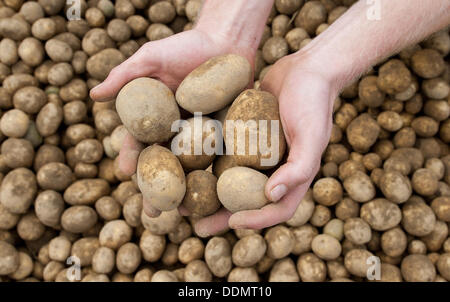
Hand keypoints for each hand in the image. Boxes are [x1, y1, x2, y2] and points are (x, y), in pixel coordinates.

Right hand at [90, 28, 254, 216]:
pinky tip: (215, 198)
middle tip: (152, 212)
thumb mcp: (152, 58)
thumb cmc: (186, 46)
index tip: (125, 173)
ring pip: (191, 169)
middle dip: (157, 188)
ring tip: (183, 214)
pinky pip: (221, 160)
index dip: (131, 158)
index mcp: (156, 117)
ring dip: (186, 192)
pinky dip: (216, 178)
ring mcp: (202, 136)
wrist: (227, 41)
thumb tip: (93, 95)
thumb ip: (125, 76)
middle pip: (165, 164)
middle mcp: (177, 131)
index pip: (140, 141)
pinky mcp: (227, 136)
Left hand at [194, 53, 338, 235]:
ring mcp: (256, 154)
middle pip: (246, 201)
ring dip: (209, 193)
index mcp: (292, 176)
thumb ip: (297, 168)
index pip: (276, 209)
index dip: (256, 220)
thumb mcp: (312, 135)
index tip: (232, 222)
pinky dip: (206, 163)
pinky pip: (223, 155)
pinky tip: (184, 165)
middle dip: (222, 216)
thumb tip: (270, 196)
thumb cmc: (313, 102)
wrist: (305, 69)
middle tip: (197, 227)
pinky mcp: (242, 137)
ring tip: (183, 203)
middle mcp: (273, 170)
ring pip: (229, 181)